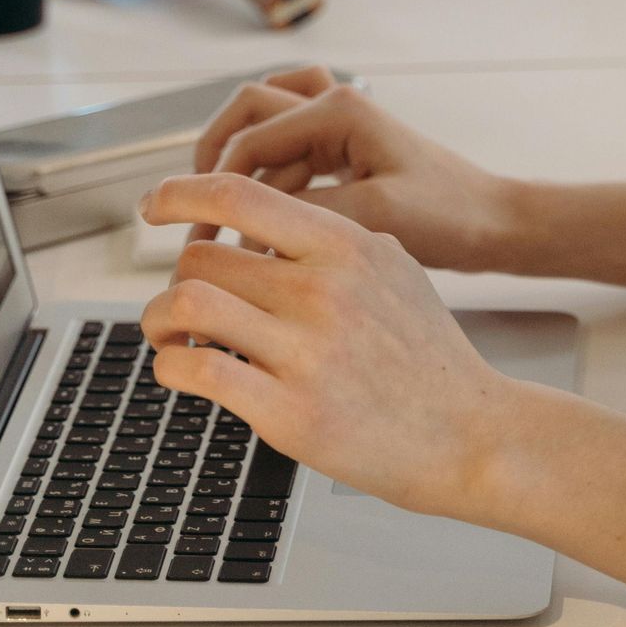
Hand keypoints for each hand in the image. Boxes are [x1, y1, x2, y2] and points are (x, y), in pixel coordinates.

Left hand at [139, 171, 518, 522]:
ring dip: (158, 318)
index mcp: (346, 247)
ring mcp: (305, 352)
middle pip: (200, 255)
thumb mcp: (397, 270)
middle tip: (181, 299)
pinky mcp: (289, 413)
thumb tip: (274, 227)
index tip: (154, 204)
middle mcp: (323, 291)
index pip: (240, 195)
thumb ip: (338, 243)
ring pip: (186, 304)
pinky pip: (196, 369)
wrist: (470, 434)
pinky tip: (181, 370)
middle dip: (177, 277)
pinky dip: (169, 365)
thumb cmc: (432, 359)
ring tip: (169, 333)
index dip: (181, 192)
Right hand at [187, 62, 520, 269]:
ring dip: (239, 170)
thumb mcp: (373, 218)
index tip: (183, 223)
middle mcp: (336, 106)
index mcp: (340, 111)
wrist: (494, 223)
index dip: (210, 182)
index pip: (250, 138)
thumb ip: (306, 215)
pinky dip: (268, 185)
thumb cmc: (449, 215)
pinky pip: (289, 155)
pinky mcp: (347, 152)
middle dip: (213, 156)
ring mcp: (342, 126)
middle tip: (189, 207)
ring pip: (265, 130)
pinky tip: (260, 231)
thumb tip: (243, 229)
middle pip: (248, 112)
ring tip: (219, 221)